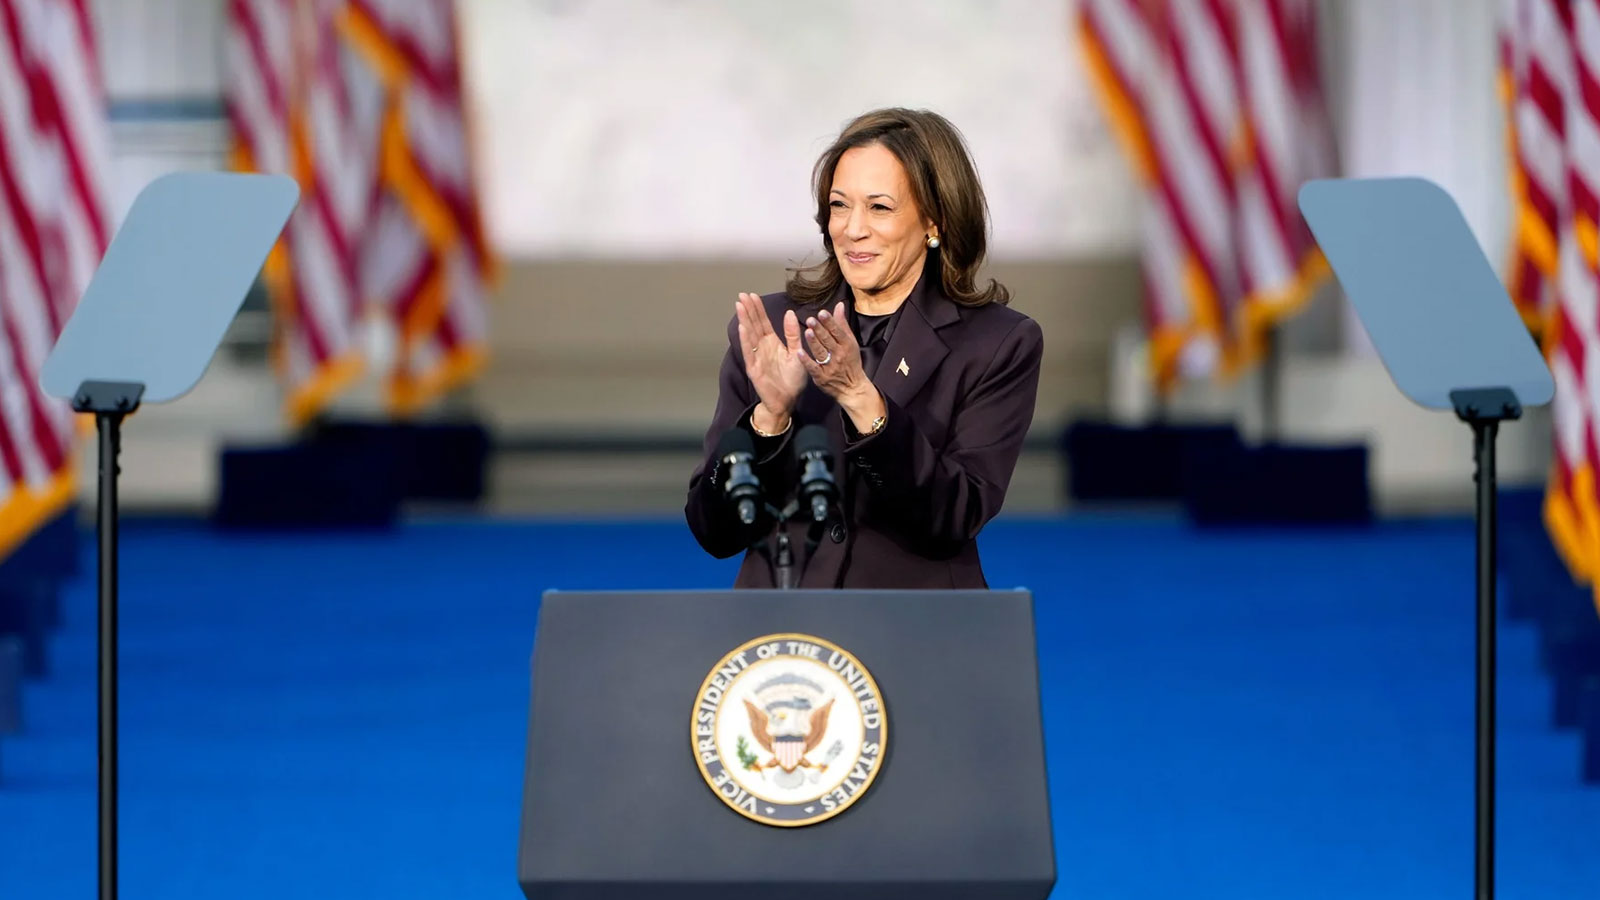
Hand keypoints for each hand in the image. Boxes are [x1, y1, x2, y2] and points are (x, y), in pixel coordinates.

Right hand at [735, 292, 806, 426]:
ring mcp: (756, 357)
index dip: (758, 309)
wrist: (788, 400)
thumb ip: (793, 334)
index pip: (763, 322)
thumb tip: (790, 312)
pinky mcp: (754, 368)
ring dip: (744, 320)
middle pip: (754, 325)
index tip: (753, 295)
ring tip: (740, 306)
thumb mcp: (797, 353)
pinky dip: (745, 340)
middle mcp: (762, 348)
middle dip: (748, 310)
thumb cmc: (793, 379)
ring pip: (749, 335)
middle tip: (742, 294)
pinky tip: (742, 328)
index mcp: (772, 343)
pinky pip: (749, 352)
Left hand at [798, 302, 885, 430]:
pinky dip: (806, 361)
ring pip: (821, 352)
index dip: (830, 322)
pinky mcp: (821, 377)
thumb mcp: (850, 342)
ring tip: (807, 332)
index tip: (822, 313)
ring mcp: (830, 367)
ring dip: (814, 342)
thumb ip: (842, 324)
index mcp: (847, 345)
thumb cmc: (851, 362)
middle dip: (820, 330)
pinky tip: (799, 352)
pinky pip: (813, 368)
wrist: (853, 388)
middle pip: (828, 341)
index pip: (837, 331)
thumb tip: (839, 305)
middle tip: (811, 319)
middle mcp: (839, 355)